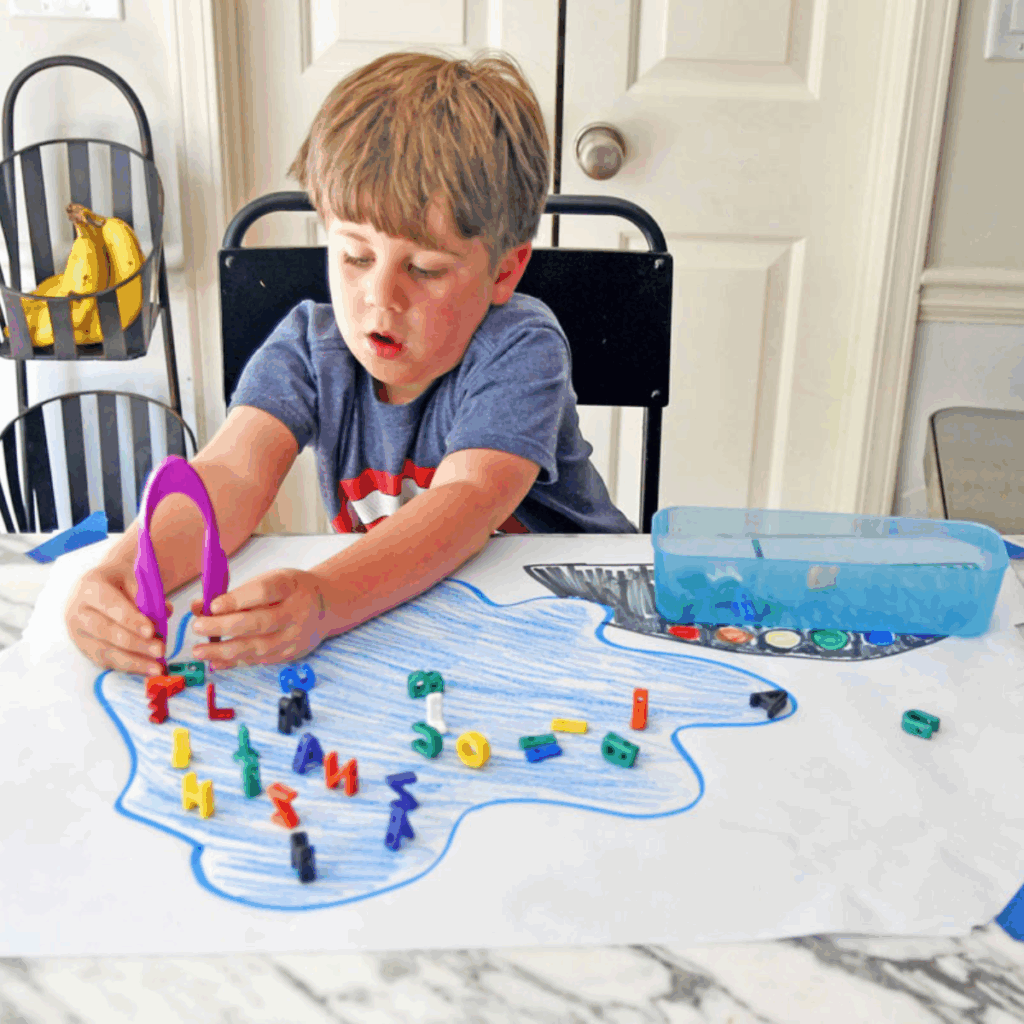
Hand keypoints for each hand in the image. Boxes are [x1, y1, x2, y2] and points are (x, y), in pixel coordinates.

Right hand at [66, 564, 173, 675]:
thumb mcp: (134, 576)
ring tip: (157, 668)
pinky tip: (147, 670)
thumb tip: (166, 611)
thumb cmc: (120, 580)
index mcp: (90, 587)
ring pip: (104, 651)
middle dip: (135, 643)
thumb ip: (149, 594)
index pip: (109, 604)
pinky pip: (105, 661)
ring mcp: (78, 633)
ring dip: (133, 662)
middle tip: (160, 650)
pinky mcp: (84, 649)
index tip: (151, 631)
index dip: (130, 619)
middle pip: (105, 631)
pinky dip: (128, 667)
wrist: (98, 586)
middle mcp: (78, 611)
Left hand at [189, 568, 330, 669]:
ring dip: (225, 651)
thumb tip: (199, 606)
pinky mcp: (290, 653)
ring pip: (258, 647)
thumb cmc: (288, 590)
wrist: (324, 607)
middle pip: (259, 622)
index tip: (213, 606)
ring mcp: (295, 636)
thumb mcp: (267, 580)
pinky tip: (216, 662)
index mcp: (290, 586)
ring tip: (199, 651)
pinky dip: (236, 662)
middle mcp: (296, 612)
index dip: (237, 600)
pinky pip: (260, 660)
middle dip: (224, 627)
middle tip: (198, 627)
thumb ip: (235, 593)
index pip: (264, 592)